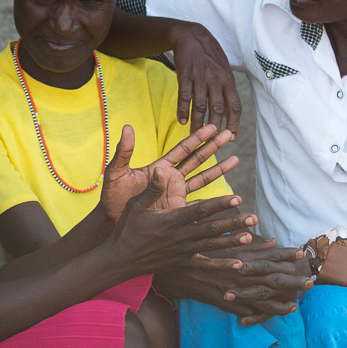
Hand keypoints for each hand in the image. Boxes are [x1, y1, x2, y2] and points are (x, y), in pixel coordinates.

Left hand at [98, 123, 237, 221]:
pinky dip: (212, 201)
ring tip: (236, 159)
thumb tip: (128, 127)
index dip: (198, 137)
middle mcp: (170, 179)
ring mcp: (175, 195)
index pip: (182, 149)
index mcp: (159, 168)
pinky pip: (198, 205)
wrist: (111, 221)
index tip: (212, 126)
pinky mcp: (177, 211)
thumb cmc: (111, 197)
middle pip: (197, 159)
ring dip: (219, 169)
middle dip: (214, 146)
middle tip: (230, 132)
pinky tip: (227, 196)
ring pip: (202, 179)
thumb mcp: (116, 172)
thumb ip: (124, 152)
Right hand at [103, 171, 255, 275]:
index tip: (237, 198)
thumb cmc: (128, 228)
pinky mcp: (183, 262)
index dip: (219, 204)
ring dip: (232, 241)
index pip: (200, 210)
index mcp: (172, 220)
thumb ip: (153, 189)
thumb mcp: (137, 205)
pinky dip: (222, 265)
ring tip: (250, 236)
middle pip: (212, 228)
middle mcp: (181, 237)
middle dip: (233, 223)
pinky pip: (205, 265)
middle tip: (253, 217)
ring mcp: (183, 251)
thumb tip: (160, 169)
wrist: (121, 259)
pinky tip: (239, 264)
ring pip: (212, 245)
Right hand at [157, 242, 312, 324]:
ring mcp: (234, 291)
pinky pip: (247, 312)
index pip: (267, 257)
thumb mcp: (219, 239)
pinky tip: (273, 316)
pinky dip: (262, 314)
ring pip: (263, 299)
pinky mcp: (226, 303)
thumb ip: (246, 239)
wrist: (173, 272)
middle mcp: (240, 275)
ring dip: (281, 301)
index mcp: (239, 258)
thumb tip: (271, 240)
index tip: (302, 254)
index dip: (285, 255)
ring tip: (298, 303)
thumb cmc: (195, 251)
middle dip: (292, 281)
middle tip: (311, 282)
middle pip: (271, 280)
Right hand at [169, 21, 242, 133]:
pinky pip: (184, 96)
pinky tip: (182, 121)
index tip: (232, 137)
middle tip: (212, 142)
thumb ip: (227, 92)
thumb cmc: (210, 57)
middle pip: (217, 109)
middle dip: (215, 128)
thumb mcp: (224, 71)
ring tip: (195, 136)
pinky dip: (183, 110)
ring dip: (198, 123)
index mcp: (228, 80)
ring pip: (200, 105)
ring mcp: (200, 77)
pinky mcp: (185, 76)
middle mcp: (216, 80)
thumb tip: (229, 115)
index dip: (234, 123)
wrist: (192, 36)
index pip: (235, 105)